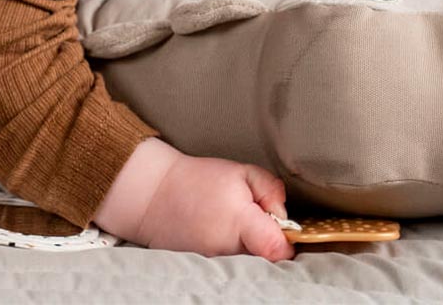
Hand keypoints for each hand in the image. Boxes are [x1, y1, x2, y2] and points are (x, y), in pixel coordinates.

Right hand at [94, 138, 293, 260]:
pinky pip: (230, 269)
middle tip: (256, 222)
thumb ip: (271, 189)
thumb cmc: (198, 180)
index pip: (277, 249)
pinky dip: (232, 255)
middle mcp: (227, 250)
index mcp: (239, 222)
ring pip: (248, 265)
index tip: (284, 229)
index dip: (287, 241)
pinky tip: (221, 236)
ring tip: (234, 226)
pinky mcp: (203, 272)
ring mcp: (213, 265)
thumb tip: (283, 215)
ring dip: (249, 249)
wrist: (155, 195)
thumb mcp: (240, 171)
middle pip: (265, 260)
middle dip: (267, 242)